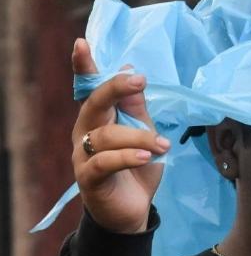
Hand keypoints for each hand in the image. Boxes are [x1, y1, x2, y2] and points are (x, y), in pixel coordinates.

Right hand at [70, 38, 169, 233]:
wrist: (133, 212)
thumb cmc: (137, 169)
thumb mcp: (143, 134)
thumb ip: (136, 107)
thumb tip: (132, 71)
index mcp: (98, 118)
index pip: (89, 88)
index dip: (84, 66)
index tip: (82, 43)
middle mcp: (84, 132)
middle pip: (94, 103)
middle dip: (114, 88)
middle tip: (138, 80)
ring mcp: (83, 155)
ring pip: (106, 135)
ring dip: (139, 137)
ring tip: (162, 145)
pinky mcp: (88, 178)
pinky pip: (104, 162)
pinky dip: (127, 157)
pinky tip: (146, 156)